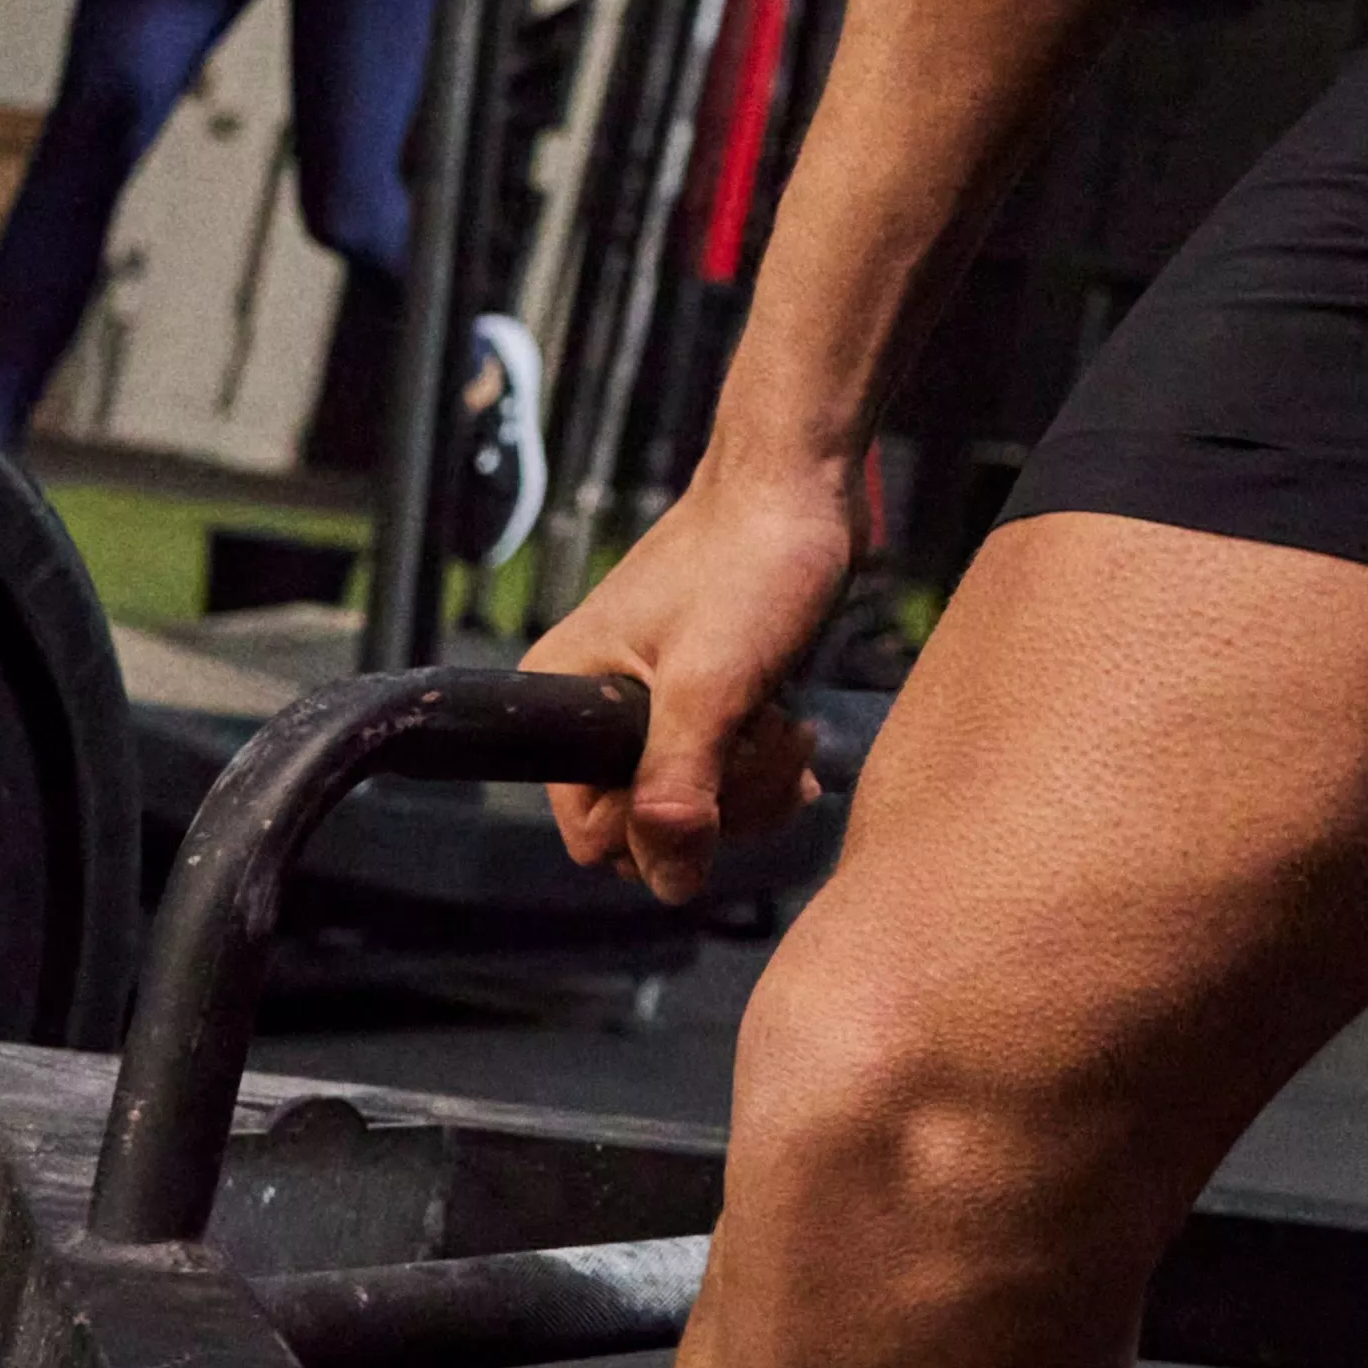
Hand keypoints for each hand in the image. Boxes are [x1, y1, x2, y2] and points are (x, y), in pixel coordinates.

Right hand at [521, 448, 858, 903]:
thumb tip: (669, 883)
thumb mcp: (708, 685)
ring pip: (700, 809)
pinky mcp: (707, 702)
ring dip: (755, 786)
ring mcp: (655, 708)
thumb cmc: (750, 562)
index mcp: (565, 699)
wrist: (803, 485)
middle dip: (722, 806)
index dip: (660, 833)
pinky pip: (728, 777)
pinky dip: (766, 769)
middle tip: (763, 740)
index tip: (716, 781)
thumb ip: (677, 789)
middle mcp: (599, 711)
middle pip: (652, 829)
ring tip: (784, 728)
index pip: (593, 832)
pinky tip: (793, 733)